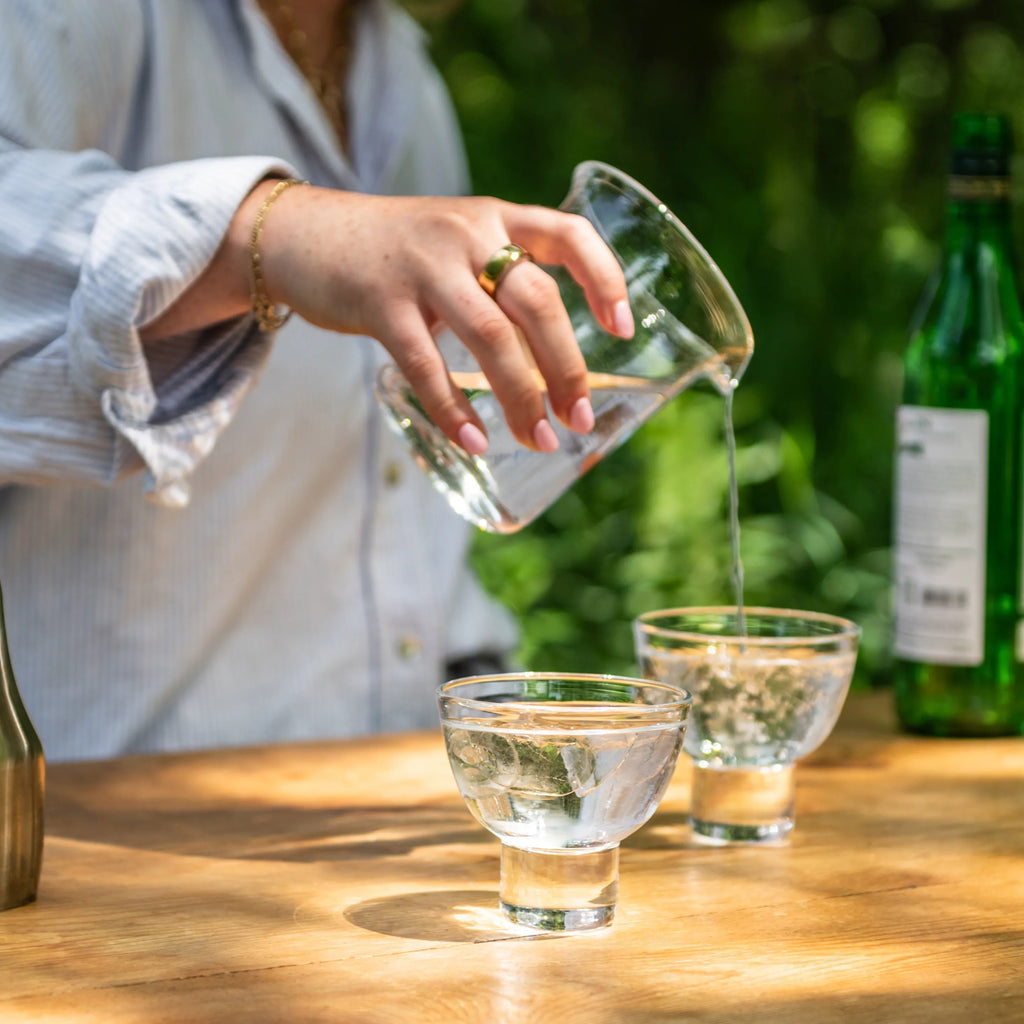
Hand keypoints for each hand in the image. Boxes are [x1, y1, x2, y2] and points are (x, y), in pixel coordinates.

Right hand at [259, 185, 633, 452]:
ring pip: (492, 337)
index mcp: (493, 217)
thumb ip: (496, 277)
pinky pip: (428, 365)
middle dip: (567, 368)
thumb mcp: (453, 242)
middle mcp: (466, 235)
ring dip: (522, 397)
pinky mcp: (381, 303)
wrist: (302, 235)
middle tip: (581, 419)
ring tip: (539, 440)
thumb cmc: (392, 252)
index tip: (623, 330)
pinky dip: (454, 409)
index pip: (568, 235)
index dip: (605, 279)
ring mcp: (423, 268)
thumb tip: (547, 356)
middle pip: (537, 302)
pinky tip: (474, 441)